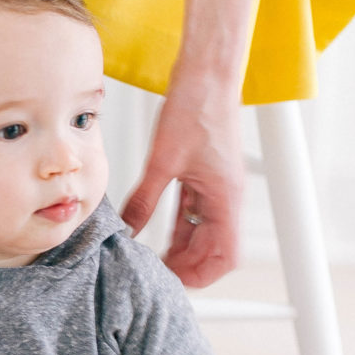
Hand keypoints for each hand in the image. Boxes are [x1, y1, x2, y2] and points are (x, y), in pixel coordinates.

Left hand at [121, 68, 243, 287]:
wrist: (206, 73)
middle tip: (153, 271)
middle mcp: (227, 196)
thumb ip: (144, 200)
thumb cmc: (196, 107)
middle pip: (214, 248)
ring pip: (203, 230)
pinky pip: (195, 210)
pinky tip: (153, 226)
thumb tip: (128, 230)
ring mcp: (218, 186)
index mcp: (225, 198)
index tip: (173, 281)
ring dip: (181, 246)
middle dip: (186, 264)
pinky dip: (177, 223)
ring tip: (151, 255)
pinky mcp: (206, 174)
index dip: (202, 275)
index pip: (225, 256)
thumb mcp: (162, 161)